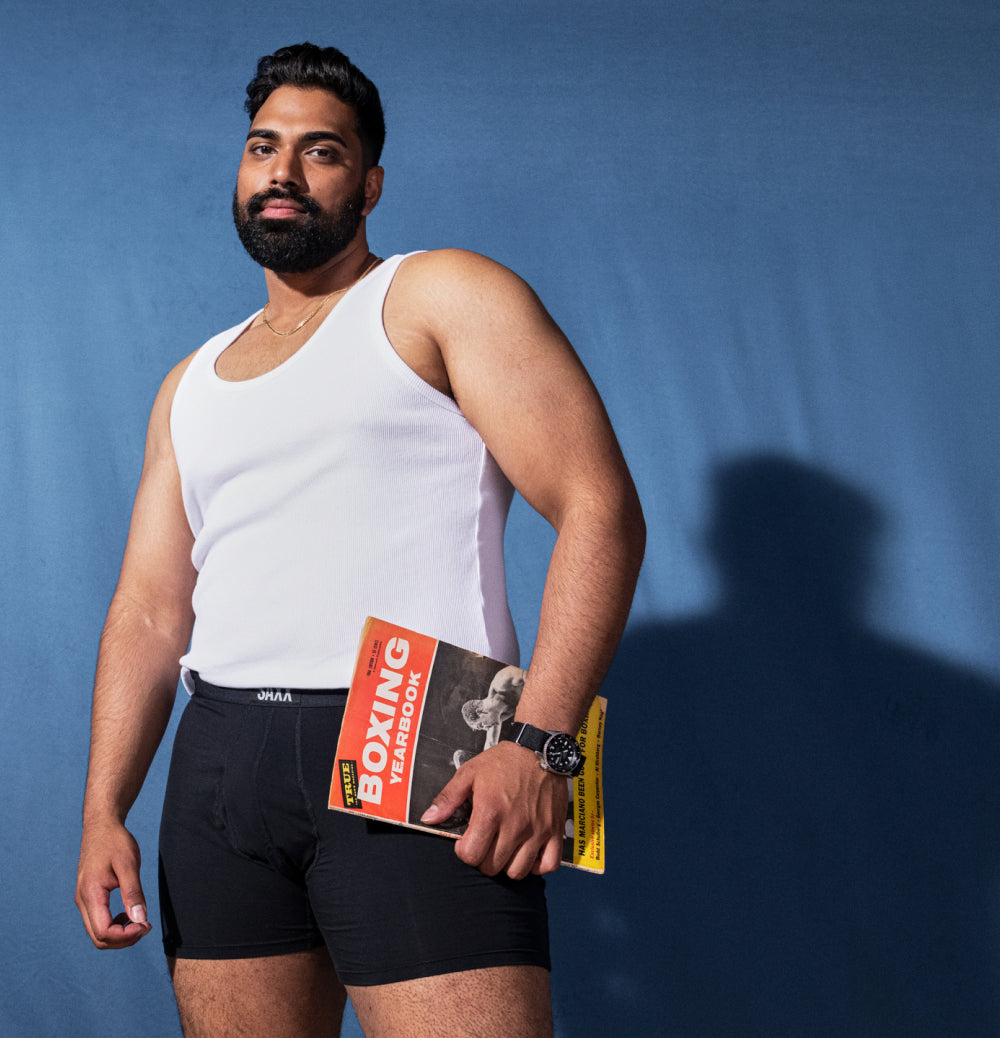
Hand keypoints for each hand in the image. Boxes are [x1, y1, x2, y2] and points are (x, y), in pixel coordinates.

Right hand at [75, 820, 151, 948]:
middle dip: (124, 939)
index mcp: (91, 894)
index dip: (126, 935)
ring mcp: (83, 900)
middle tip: (146, 926)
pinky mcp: (88, 897)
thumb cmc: (116, 842)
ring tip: (140, 921)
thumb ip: (133, 893)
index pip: (104, 932)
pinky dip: (114, 925)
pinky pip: (98, 921)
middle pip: (98, 938)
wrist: (101, 826)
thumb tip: (140, 919)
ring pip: (97, 932)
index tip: (146, 925)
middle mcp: (82, 901)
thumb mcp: (129, 864)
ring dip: (119, 934)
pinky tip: (129, 913)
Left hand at [421, 742, 567, 879]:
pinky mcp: (554, 830)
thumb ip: (448, 798)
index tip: (467, 841)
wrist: (539, 749)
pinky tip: (528, 854)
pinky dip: (536, 866)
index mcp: (490, 812)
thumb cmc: (504, 761)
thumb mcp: (470, 773)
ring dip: (507, 864)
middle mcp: (514, 825)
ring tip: (504, 848)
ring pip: (517, 871)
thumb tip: (429, 819)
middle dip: (483, 859)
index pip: (471, 856)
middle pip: (492, 867)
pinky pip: (548, 866)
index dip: (464, 852)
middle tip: (485, 843)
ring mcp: (537, 830)